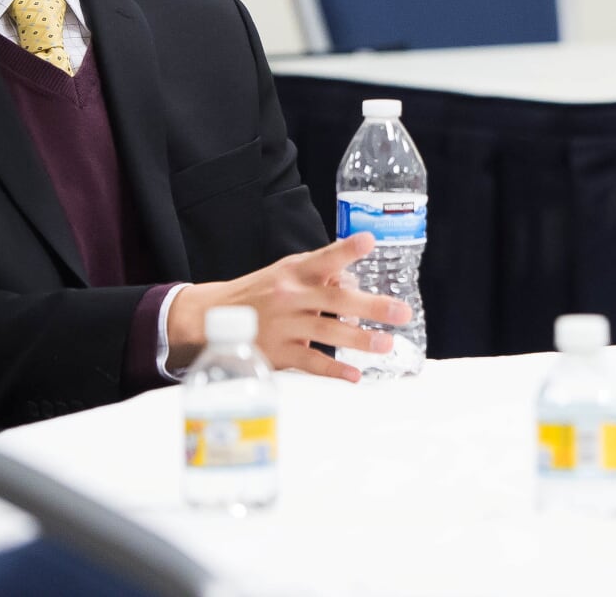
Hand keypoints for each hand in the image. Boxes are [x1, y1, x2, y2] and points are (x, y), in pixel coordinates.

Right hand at [167, 233, 412, 381]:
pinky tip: (354, 374)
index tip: (369, 241)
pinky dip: (334, 370)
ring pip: (326, 333)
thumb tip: (356, 279)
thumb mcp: (285, 272)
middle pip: (334, 299)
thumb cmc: (260, 293)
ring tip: (385, 344)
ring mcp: (282, 326)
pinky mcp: (276, 353)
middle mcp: (289, 296)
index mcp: (294, 273)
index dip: (346, 250)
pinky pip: (310, 362)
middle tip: (401, 313)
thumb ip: (319, 273)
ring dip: (359, 340)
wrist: (213, 319)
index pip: (323, 258)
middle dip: (371, 306)